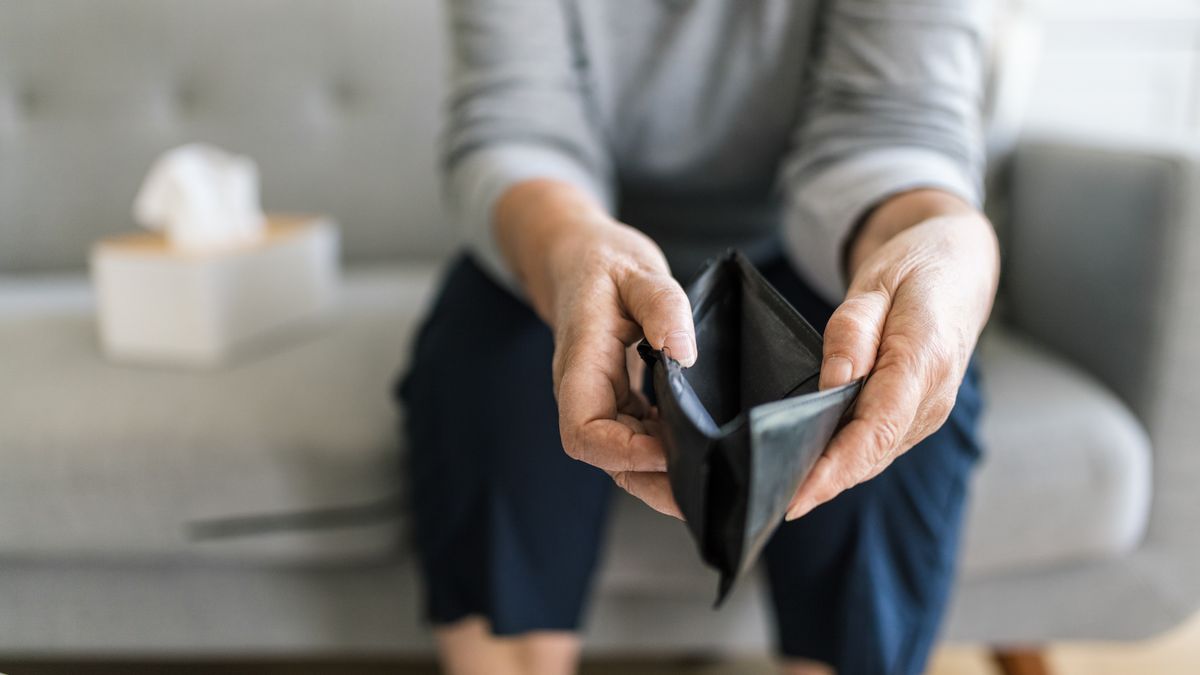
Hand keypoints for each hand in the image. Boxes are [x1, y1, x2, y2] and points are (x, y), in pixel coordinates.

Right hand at [495, 180, 693, 517]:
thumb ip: (662, 305)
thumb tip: (684, 351)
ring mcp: (602, 401)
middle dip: (654, 480)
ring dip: (664, 471)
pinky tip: (702, 442)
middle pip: (608, 459)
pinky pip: (639, 437)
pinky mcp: (620, 401)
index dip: (624, 452)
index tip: (670, 448)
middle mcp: (585, 393)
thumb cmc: (602, 263)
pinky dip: (668, 448)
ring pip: (625, 456)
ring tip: (714, 471)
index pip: (585, 432)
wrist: (578, 258)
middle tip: (710, 483)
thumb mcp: (636, 270)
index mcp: (580, 365)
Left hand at [785, 190, 998, 519]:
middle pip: (872, 453)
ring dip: (830, 478)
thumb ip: (852, 332)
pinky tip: (808, 470)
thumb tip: (833, 384)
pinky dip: (844, 461)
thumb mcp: (877, 282)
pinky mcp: (917, 416)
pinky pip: (877, 445)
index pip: (877, 428)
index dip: (836, 468)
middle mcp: (933, 397)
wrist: (958, 269)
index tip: (797, 494)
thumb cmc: (915, 270)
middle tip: (766, 501)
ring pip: (873, 456)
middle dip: (822, 483)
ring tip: (778, 493)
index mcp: (925, 359)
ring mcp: (928, 412)